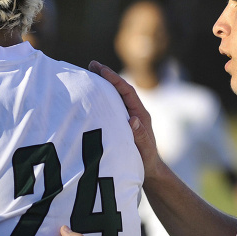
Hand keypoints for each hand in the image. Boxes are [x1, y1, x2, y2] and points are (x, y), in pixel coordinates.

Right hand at [88, 60, 161, 178]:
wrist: (149, 170)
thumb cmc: (147, 161)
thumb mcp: (144, 150)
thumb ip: (140, 135)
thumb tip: (132, 119)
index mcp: (140, 114)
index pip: (127, 91)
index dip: (114, 79)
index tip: (101, 69)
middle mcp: (134, 112)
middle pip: (119, 89)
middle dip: (106, 76)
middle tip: (90, 65)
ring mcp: (127, 116)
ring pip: (114, 96)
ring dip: (102, 85)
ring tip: (87, 74)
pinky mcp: (120, 122)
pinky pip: (110, 106)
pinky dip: (100, 98)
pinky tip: (89, 96)